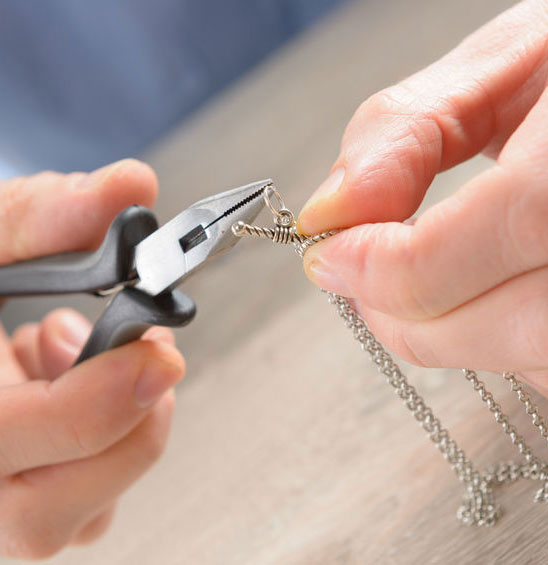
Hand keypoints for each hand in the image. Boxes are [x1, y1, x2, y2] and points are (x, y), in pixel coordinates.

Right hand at [0, 160, 184, 558]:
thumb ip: (46, 213)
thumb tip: (131, 187)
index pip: (7, 439)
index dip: (98, 400)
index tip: (160, 349)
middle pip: (49, 514)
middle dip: (123, 425)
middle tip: (144, 353)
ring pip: (78, 515)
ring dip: (113, 428)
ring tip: (69, 346)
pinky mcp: (19, 502)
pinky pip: (86, 505)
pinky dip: (105, 442)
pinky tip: (63, 379)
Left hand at [298, 2, 547, 392]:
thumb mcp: (513, 62)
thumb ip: (407, 131)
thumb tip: (328, 212)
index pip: (484, 244)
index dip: (387, 267)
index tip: (327, 255)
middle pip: (507, 326)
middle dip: (406, 313)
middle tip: (362, 274)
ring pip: (532, 361)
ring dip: (448, 328)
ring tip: (424, 271)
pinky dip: (496, 334)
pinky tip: (490, 283)